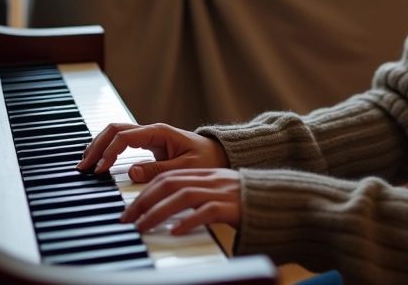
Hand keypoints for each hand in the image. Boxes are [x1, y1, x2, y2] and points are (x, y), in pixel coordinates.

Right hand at [77, 122, 229, 179]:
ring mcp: (147, 136)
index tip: (100, 170)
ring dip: (98, 145)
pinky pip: (121, 141)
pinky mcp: (146, 144)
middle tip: (83, 166)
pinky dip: (106, 147)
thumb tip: (131, 172)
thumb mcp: (185, 167)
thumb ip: (159, 170)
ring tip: (85, 163)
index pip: (125, 137)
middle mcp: (150, 131)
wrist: (217, 153)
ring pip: (115, 133)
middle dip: (96, 146)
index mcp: (159, 132)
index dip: (109, 152)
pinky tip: (97, 159)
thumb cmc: (205, 159)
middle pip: (114, 129)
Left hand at [120, 168, 241, 234]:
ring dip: (158, 212)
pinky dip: (189, 221)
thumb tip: (168, 217)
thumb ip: (195, 200)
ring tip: (143, 228)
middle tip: (127, 220)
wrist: (280, 200)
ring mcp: (222, 191)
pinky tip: (176, 232)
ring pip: (183, 196)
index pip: (167, 177)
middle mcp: (210, 179)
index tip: (129, 211)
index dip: (144, 192)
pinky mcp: (233, 206)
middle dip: (143, 201)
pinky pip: (208, 211)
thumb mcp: (217, 195)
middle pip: (169, 183)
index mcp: (204, 174)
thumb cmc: (246, 202)